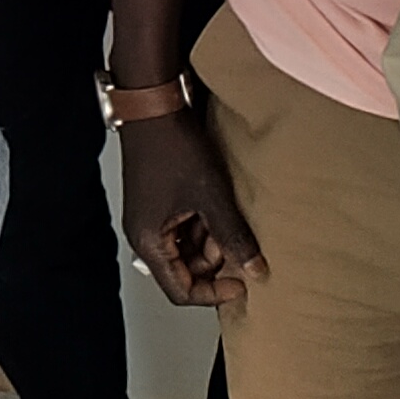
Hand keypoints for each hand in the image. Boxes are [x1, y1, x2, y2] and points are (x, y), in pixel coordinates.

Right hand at [117, 108, 263, 305]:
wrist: (154, 105)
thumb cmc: (171, 147)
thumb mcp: (211, 197)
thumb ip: (233, 237)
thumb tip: (253, 269)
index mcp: (149, 241)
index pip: (180, 290)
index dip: (213, 293)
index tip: (241, 284)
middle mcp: (146, 234)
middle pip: (184, 270)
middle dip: (214, 260)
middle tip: (236, 238)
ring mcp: (153, 218)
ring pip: (188, 248)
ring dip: (211, 239)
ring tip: (226, 214)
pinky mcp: (161, 203)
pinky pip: (186, 227)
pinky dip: (205, 223)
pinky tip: (218, 204)